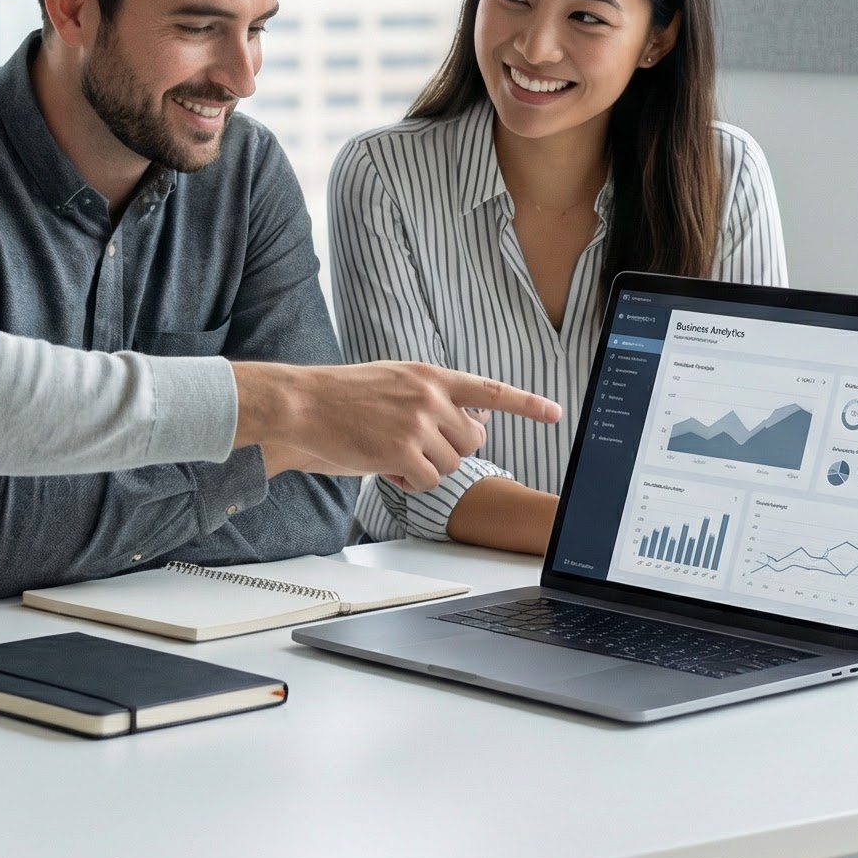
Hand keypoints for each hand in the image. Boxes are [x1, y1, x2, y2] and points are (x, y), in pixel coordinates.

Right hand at [232, 362, 560, 490]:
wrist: (302, 404)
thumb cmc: (340, 397)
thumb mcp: (394, 381)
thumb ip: (430, 396)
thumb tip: (466, 421)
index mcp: (431, 375)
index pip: (490, 390)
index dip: (526, 403)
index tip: (555, 412)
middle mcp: (431, 396)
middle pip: (473, 442)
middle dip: (450, 452)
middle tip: (415, 447)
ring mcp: (418, 424)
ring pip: (451, 465)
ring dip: (425, 468)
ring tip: (389, 451)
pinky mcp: (403, 451)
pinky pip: (427, 482)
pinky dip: (407, 482)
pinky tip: (381, 465)